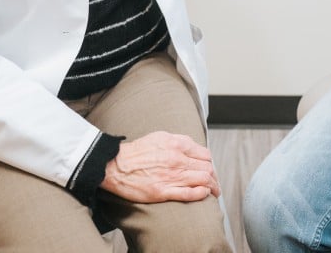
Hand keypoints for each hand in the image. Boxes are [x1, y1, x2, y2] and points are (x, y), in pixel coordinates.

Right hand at [100, 131, 220, 202]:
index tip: (209, 169)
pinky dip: (201, 194)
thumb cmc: (137, 152)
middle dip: (214, 177)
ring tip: (214, 192)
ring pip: (203, 181)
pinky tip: (204, 194)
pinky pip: (189, 194)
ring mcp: (171, 176)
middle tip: (214, 183)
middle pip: (207, 168)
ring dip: (213, 187)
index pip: (205, 155)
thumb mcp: (160, 137)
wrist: (115, 165)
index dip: (210, 163)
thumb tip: (194, 148)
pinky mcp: (163, 191)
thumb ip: (179, 141)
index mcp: (177, 145)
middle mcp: (177, 160)